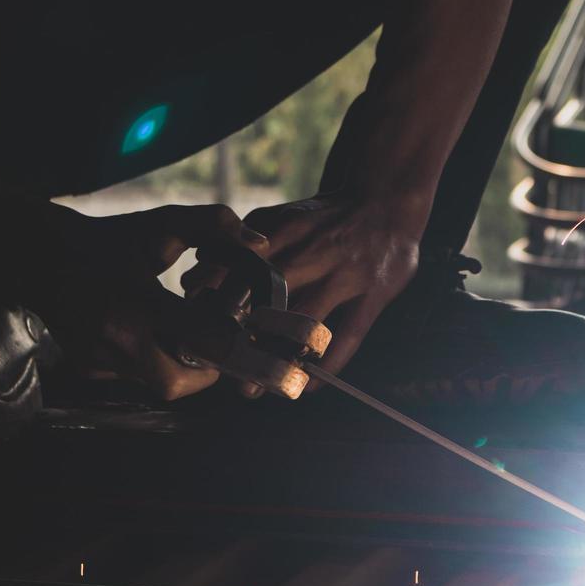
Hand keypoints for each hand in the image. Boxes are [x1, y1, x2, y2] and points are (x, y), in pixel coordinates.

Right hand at [27, 204, 268, 398]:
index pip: (201, 341)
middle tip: (215, 342)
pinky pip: (135, 376)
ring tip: (184, 333)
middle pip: (179, 383)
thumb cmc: (104, 239)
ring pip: (157, 384)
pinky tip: (150, 333)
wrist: (36, 255)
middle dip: (205, 369)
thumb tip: (258, 244)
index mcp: (136, 304)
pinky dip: (153, 361)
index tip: (239, 325)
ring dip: (180, 365)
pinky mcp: (89, 367)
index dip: (230, 339)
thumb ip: (213, 225)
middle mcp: (115, 340)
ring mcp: (98, 359)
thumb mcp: (160, 224)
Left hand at [183, 194, 422, 379]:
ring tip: (258, 386)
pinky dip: (327, 366)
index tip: (198, 322)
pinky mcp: (374, 295)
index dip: (219, 296)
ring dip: (280, 358)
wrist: (386, 200)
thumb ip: (244, 241)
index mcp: (289, 231)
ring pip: (306, 323)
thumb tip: (197, 264)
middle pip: (271, 299)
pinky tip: (307, 384)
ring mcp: (347, 275)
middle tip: (221, 364)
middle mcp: (316, 252)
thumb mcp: (286, 216)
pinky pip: (348, 338)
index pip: (245, 267)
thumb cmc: (326, 217)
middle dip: (242, 334)